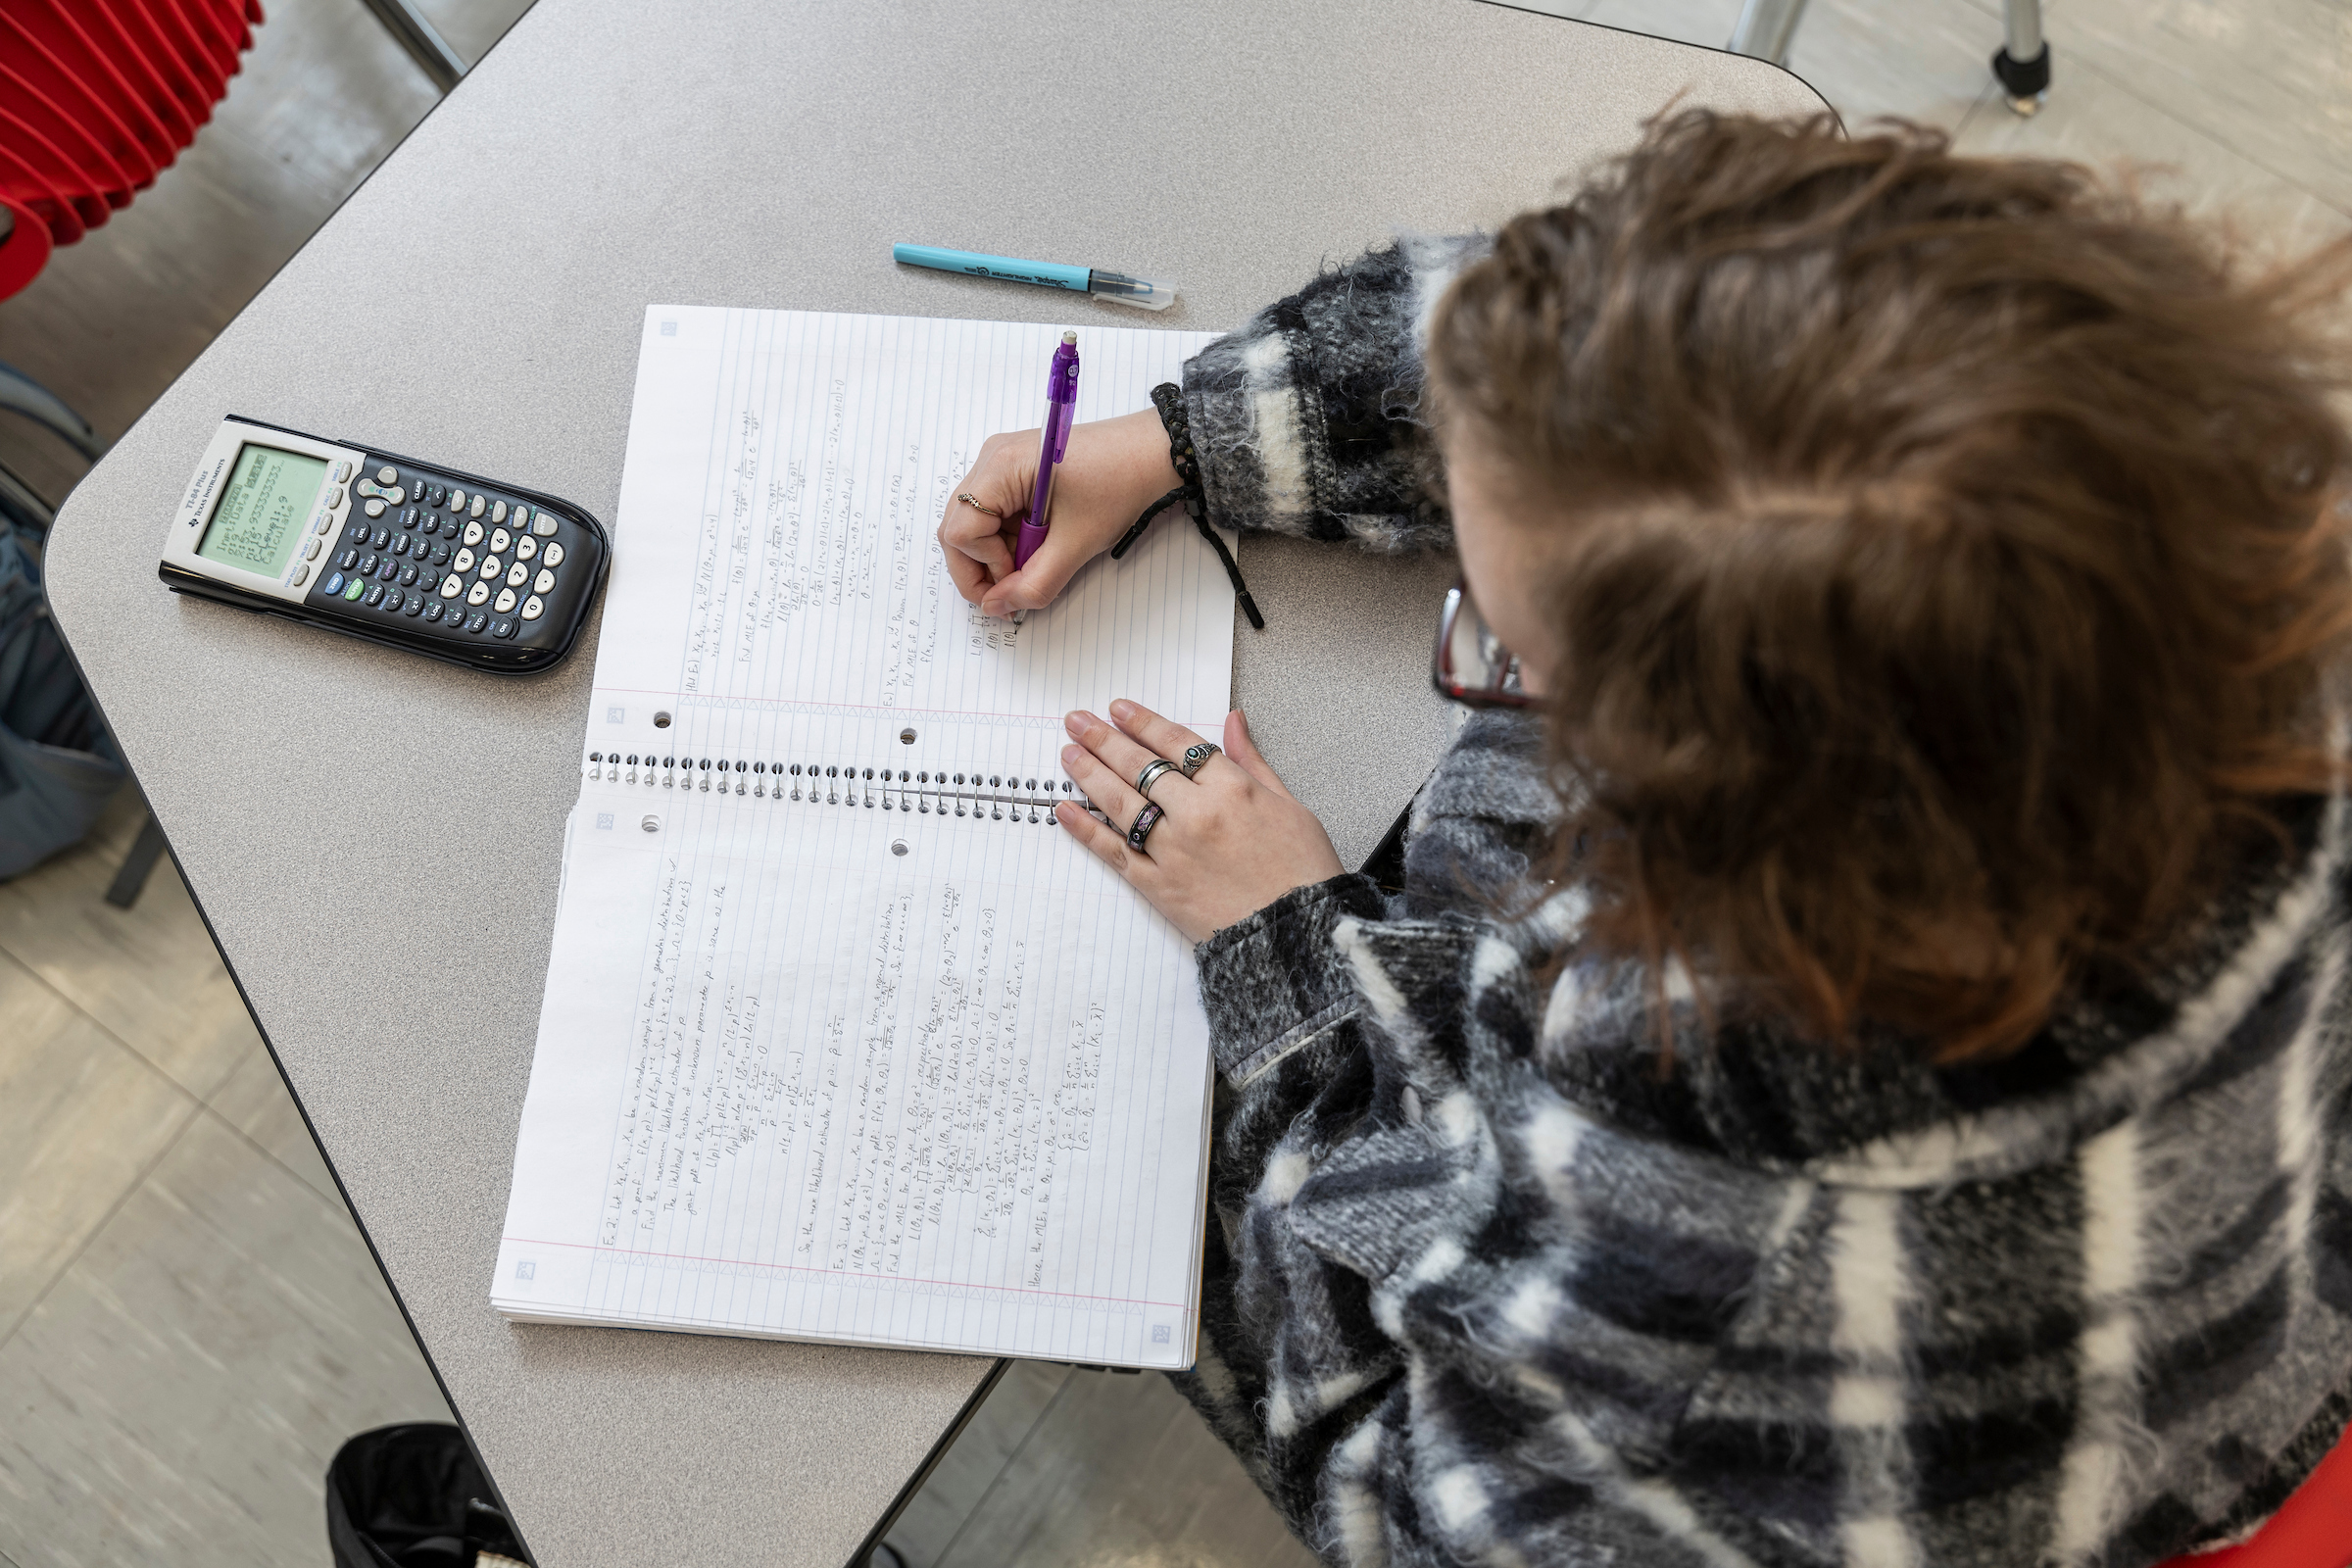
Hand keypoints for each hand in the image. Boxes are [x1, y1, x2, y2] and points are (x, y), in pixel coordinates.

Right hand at [938, 408, 1178, 619]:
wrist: (1151, 454)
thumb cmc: (1119, 485)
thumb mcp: (1076, 545)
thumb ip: (1034, 583)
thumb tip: (996, 607)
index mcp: (1001, 466)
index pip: (960, 531)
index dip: (984, 565)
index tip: (1017, 579)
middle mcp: (992, 458)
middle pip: (956, 526)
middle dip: (980, 566)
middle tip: (1012, 589)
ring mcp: (1001, 463)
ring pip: (972, 523)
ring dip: (996, 554)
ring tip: (1034, 563)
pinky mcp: (1014, 471)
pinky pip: (992, 514)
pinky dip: (1007, 539)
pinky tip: (1037, 545)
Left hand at [1054, 700, 1344, 944]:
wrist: (1298, 936)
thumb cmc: (1303, 873)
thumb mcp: (1291, 804)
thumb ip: (1252, 761)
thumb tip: (1232, 721)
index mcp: (1232, 788)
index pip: (1176, 743)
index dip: (1143, 722)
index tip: (1120, 710)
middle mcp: (1196, 814)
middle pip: (1140, 766)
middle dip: (1104, 738)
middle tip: (1078, 721)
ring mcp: (1173, 850)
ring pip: (1120, 802)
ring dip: (1089, 773)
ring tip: (1069, 753)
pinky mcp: (1158, 885)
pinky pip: (1113, 851)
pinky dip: (1085, 828)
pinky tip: (1065, 809)